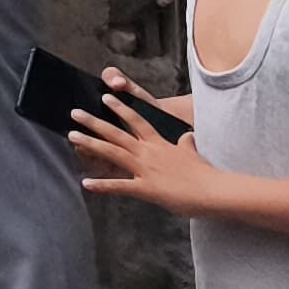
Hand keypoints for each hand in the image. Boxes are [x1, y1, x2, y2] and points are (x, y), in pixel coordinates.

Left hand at [72, 74, 212, 212]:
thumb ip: (185, 144)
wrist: (216, 190)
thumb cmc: (207, 174)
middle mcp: (149, 153)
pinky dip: (102, 185)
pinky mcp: (147, 188)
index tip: (106, 97)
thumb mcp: (194, 154)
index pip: (137, 121)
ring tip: (71, 136)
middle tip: (74, 112)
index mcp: (160, 144)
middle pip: (116, 133)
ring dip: (90, 144)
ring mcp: (146, 169)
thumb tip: (188, 136)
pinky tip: (86, 184)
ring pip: (112, 152)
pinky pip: (120, 186)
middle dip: (94, 122)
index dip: (120, 109)